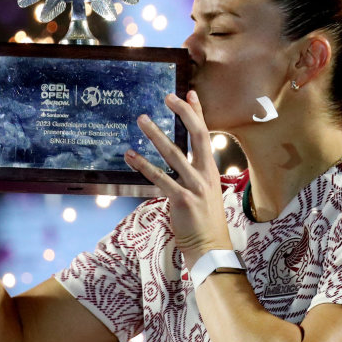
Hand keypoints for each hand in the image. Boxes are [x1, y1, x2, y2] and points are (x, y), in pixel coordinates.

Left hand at [124, 91, 233, 266]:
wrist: (211, 249)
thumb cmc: (206, 222)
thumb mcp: (206, 192)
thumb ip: (196, 174)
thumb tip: (184, 161)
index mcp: (211, 170)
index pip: (205, 134)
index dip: (198, 113)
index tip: (189, 93)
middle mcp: (205, 174)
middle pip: (197, 135)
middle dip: (184, 113)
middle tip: (168, 97)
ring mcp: (195, 186)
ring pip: (174, 153)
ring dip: (156, 134)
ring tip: (142, 119)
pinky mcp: (182, 200)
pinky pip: (160, 179)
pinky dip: (144, 165)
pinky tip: (130, 155)